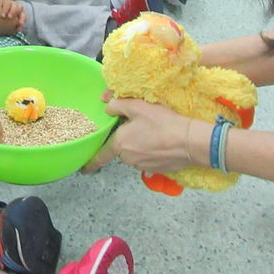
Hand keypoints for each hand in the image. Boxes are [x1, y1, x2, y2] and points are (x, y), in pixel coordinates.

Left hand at [82, 94, 198, 174]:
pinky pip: (147, 159)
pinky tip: (161, 141)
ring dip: (139, 145)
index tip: (83, 169)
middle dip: (126, 139)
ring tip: (153, 132)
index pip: (100, 156)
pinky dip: (150, 151)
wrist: (189, 141)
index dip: (91, 163)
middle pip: (121, 149)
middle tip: (139, 126)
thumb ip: (118, 105)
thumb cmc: (162, 122)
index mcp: (120, 144)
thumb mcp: (138, 106)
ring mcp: (142, 166)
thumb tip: (107, 105)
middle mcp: (128, 158)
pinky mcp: (155, 169)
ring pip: (134, 154)